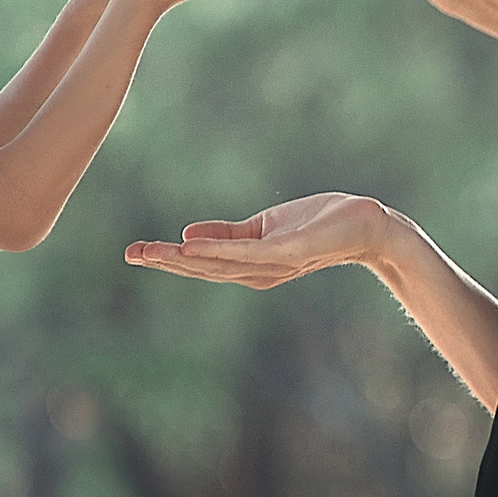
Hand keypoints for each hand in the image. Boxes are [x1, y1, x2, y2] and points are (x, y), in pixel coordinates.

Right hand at [125, 194, 390, 287]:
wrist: (366, 225)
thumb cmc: (320, 224)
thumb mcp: (266, 226)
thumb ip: (228, 234)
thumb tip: (187, 234)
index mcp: (252, 265)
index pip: (203, 265)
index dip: (169, 260)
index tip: (136, 252)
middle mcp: (260, 272)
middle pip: (204, 270)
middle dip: (166, 263)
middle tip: (131, 254)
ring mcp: (274, 264)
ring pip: (220, 265)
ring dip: (182, 260)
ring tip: (151, 252)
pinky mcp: (289, 250)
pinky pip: (247, 253)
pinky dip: (217, 251)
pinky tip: (191, 247)